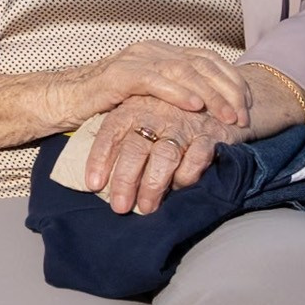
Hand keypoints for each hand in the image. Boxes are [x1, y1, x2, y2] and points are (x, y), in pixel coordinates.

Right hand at [73, 41, 249, 130]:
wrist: (64, 100)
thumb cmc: (107, 102)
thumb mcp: (149, 96)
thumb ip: (174, 93)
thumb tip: (211, 109)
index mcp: (161, 52)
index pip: (208, 59)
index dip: (232, 80)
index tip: (248, 105)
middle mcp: (151, 49)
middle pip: (202, 64)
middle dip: (228, 91)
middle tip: (243, 117)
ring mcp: (135, 58)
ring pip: (184, 71)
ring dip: (211, 95)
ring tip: (226, 116)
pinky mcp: (119, 74)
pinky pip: (155, 80)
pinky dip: (178, 92)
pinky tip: (195, 106)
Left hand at [86, 95, 245, 214]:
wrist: (211, 96)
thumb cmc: (164, 114)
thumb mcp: (137, 116)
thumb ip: (119, 140)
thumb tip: (97, 178)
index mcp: (131, 109)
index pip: (110, 134)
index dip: (99, 159)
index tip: (93, 184)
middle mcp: (155, 115)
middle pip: (135, 149)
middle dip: (125, 180)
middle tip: (119, 207)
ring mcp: (183, 125)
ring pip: (164, 157)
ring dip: (153, 185)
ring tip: (146, 207)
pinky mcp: (210, 135)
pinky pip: (197, 158)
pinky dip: (186, 176)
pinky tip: (178, 189)